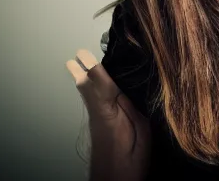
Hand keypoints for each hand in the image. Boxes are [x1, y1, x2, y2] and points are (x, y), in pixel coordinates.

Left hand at [66, 49, 150, 164]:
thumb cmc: (131, 164)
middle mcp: (99, 116)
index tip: (84, 53)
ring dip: (85, 78)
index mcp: (109, 116)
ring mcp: (98, 122)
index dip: (93, 68)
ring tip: (77, 64)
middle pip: (87, 89)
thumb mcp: (141, 134)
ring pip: (88, 95)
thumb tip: (123, 89)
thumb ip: (132, 109)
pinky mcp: (101, 127)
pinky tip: (94, 84)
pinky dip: (92, 87)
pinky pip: (94, 101)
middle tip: (77, 54)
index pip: (98, 86)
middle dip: (83, 70)